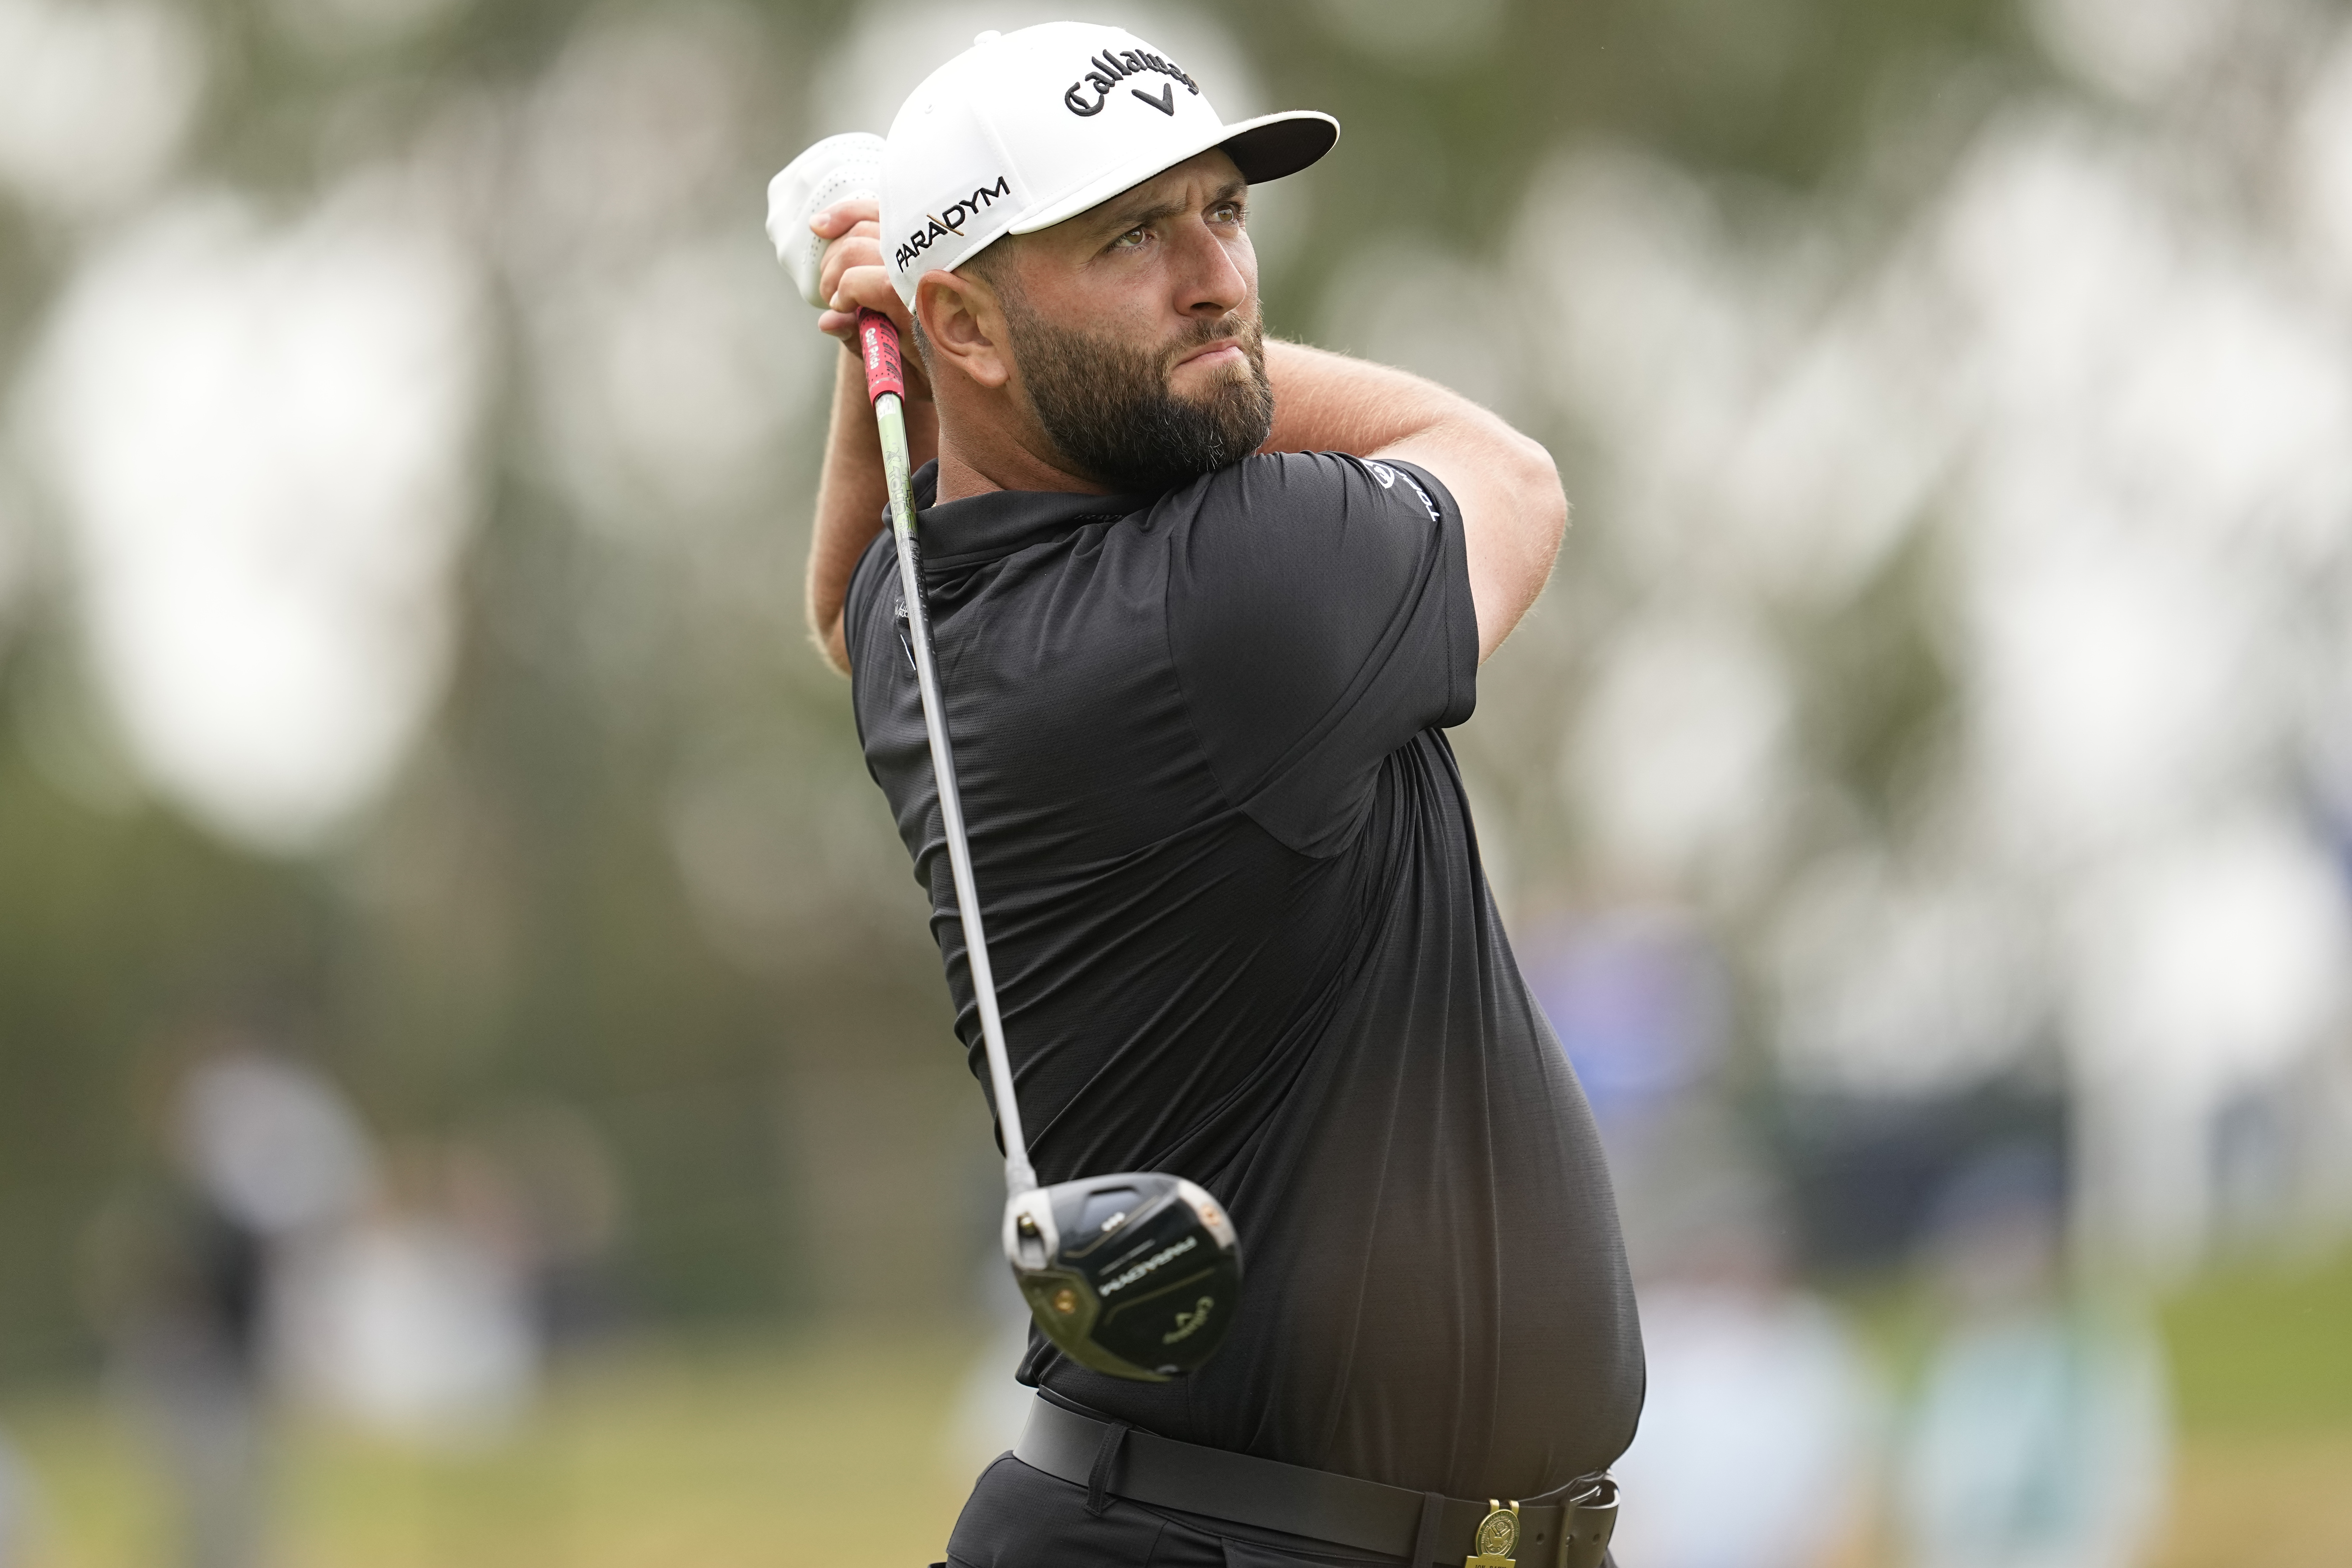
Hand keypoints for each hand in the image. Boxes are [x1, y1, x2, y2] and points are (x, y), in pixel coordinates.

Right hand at [811, 198, 931, 399]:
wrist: (984, 346)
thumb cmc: (941, 362)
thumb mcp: (905, 368)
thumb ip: (865, 344)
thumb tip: (827, 322)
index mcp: (921, 299)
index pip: (863, 281)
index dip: (843, 293)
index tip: (839, 308)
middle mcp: (925, 262)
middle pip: (858, 248)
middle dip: (834, 274)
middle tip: (832, 297)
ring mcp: (924, 241)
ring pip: (863, 225)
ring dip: (836, 250)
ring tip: (833, 278)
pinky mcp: (919, 228)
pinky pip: (877, 210)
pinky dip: (847, 214)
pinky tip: (821, 227)